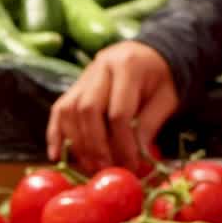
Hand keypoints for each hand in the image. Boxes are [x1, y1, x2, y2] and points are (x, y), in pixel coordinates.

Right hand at [46, 42, 177, 171]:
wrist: (148, 55)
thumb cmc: (161, 78)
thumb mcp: (166, 99)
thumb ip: (150, 124)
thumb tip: (136, 157)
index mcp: (127, 66)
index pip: (118, 112)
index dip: (123, 143)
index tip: (130, 165)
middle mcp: (100, 67)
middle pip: (88, 110)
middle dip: (96, 145)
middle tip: (105, 168)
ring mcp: (83, 76)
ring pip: (70, 111)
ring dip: (77, 143)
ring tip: (90, 166)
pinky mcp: (74, 87)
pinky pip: (58, 110)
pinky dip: (55, 134)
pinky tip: (56, 155)